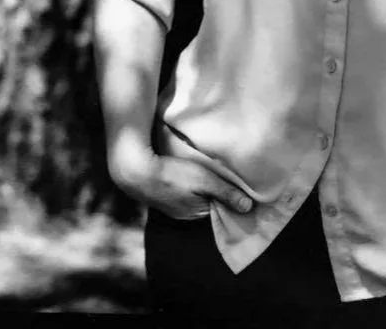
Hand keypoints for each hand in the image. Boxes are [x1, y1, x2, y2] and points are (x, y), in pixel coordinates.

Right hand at [111, 148, 254, 220]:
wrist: (136, 171)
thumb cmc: (173, 175)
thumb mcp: (204, 181)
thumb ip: (226, 193)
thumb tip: (249, 207)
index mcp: (198, 213)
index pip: (222, 208)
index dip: (231, 197)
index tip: (240, 185)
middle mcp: (186, 214)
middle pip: (209, 203)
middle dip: (218, 191)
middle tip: (226, 174)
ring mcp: (173, 206)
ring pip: (196, 197)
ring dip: (203, 186)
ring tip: (209, 170)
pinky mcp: (164, 195)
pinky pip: (183, 192)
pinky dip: (189, 184)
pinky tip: (189, 172)